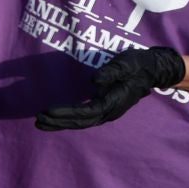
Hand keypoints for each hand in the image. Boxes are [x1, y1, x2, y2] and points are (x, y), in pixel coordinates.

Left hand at [36, 46, 185, 130]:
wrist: (151, 70)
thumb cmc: (136, 64)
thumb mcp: (124, 64)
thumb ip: (110, 72)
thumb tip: (94, 81)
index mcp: (114, 102)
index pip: (86, 112)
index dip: (66, 113)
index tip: (47, 111)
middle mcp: (110, 111)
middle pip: (82, 121)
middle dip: (59, 122)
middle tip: (37, 121)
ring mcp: (108, 111)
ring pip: (83, 122)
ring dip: (62, 123)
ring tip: (41, 123)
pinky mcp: (105, 108)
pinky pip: (85, 118)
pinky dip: (70, 120)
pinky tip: (57, 120)